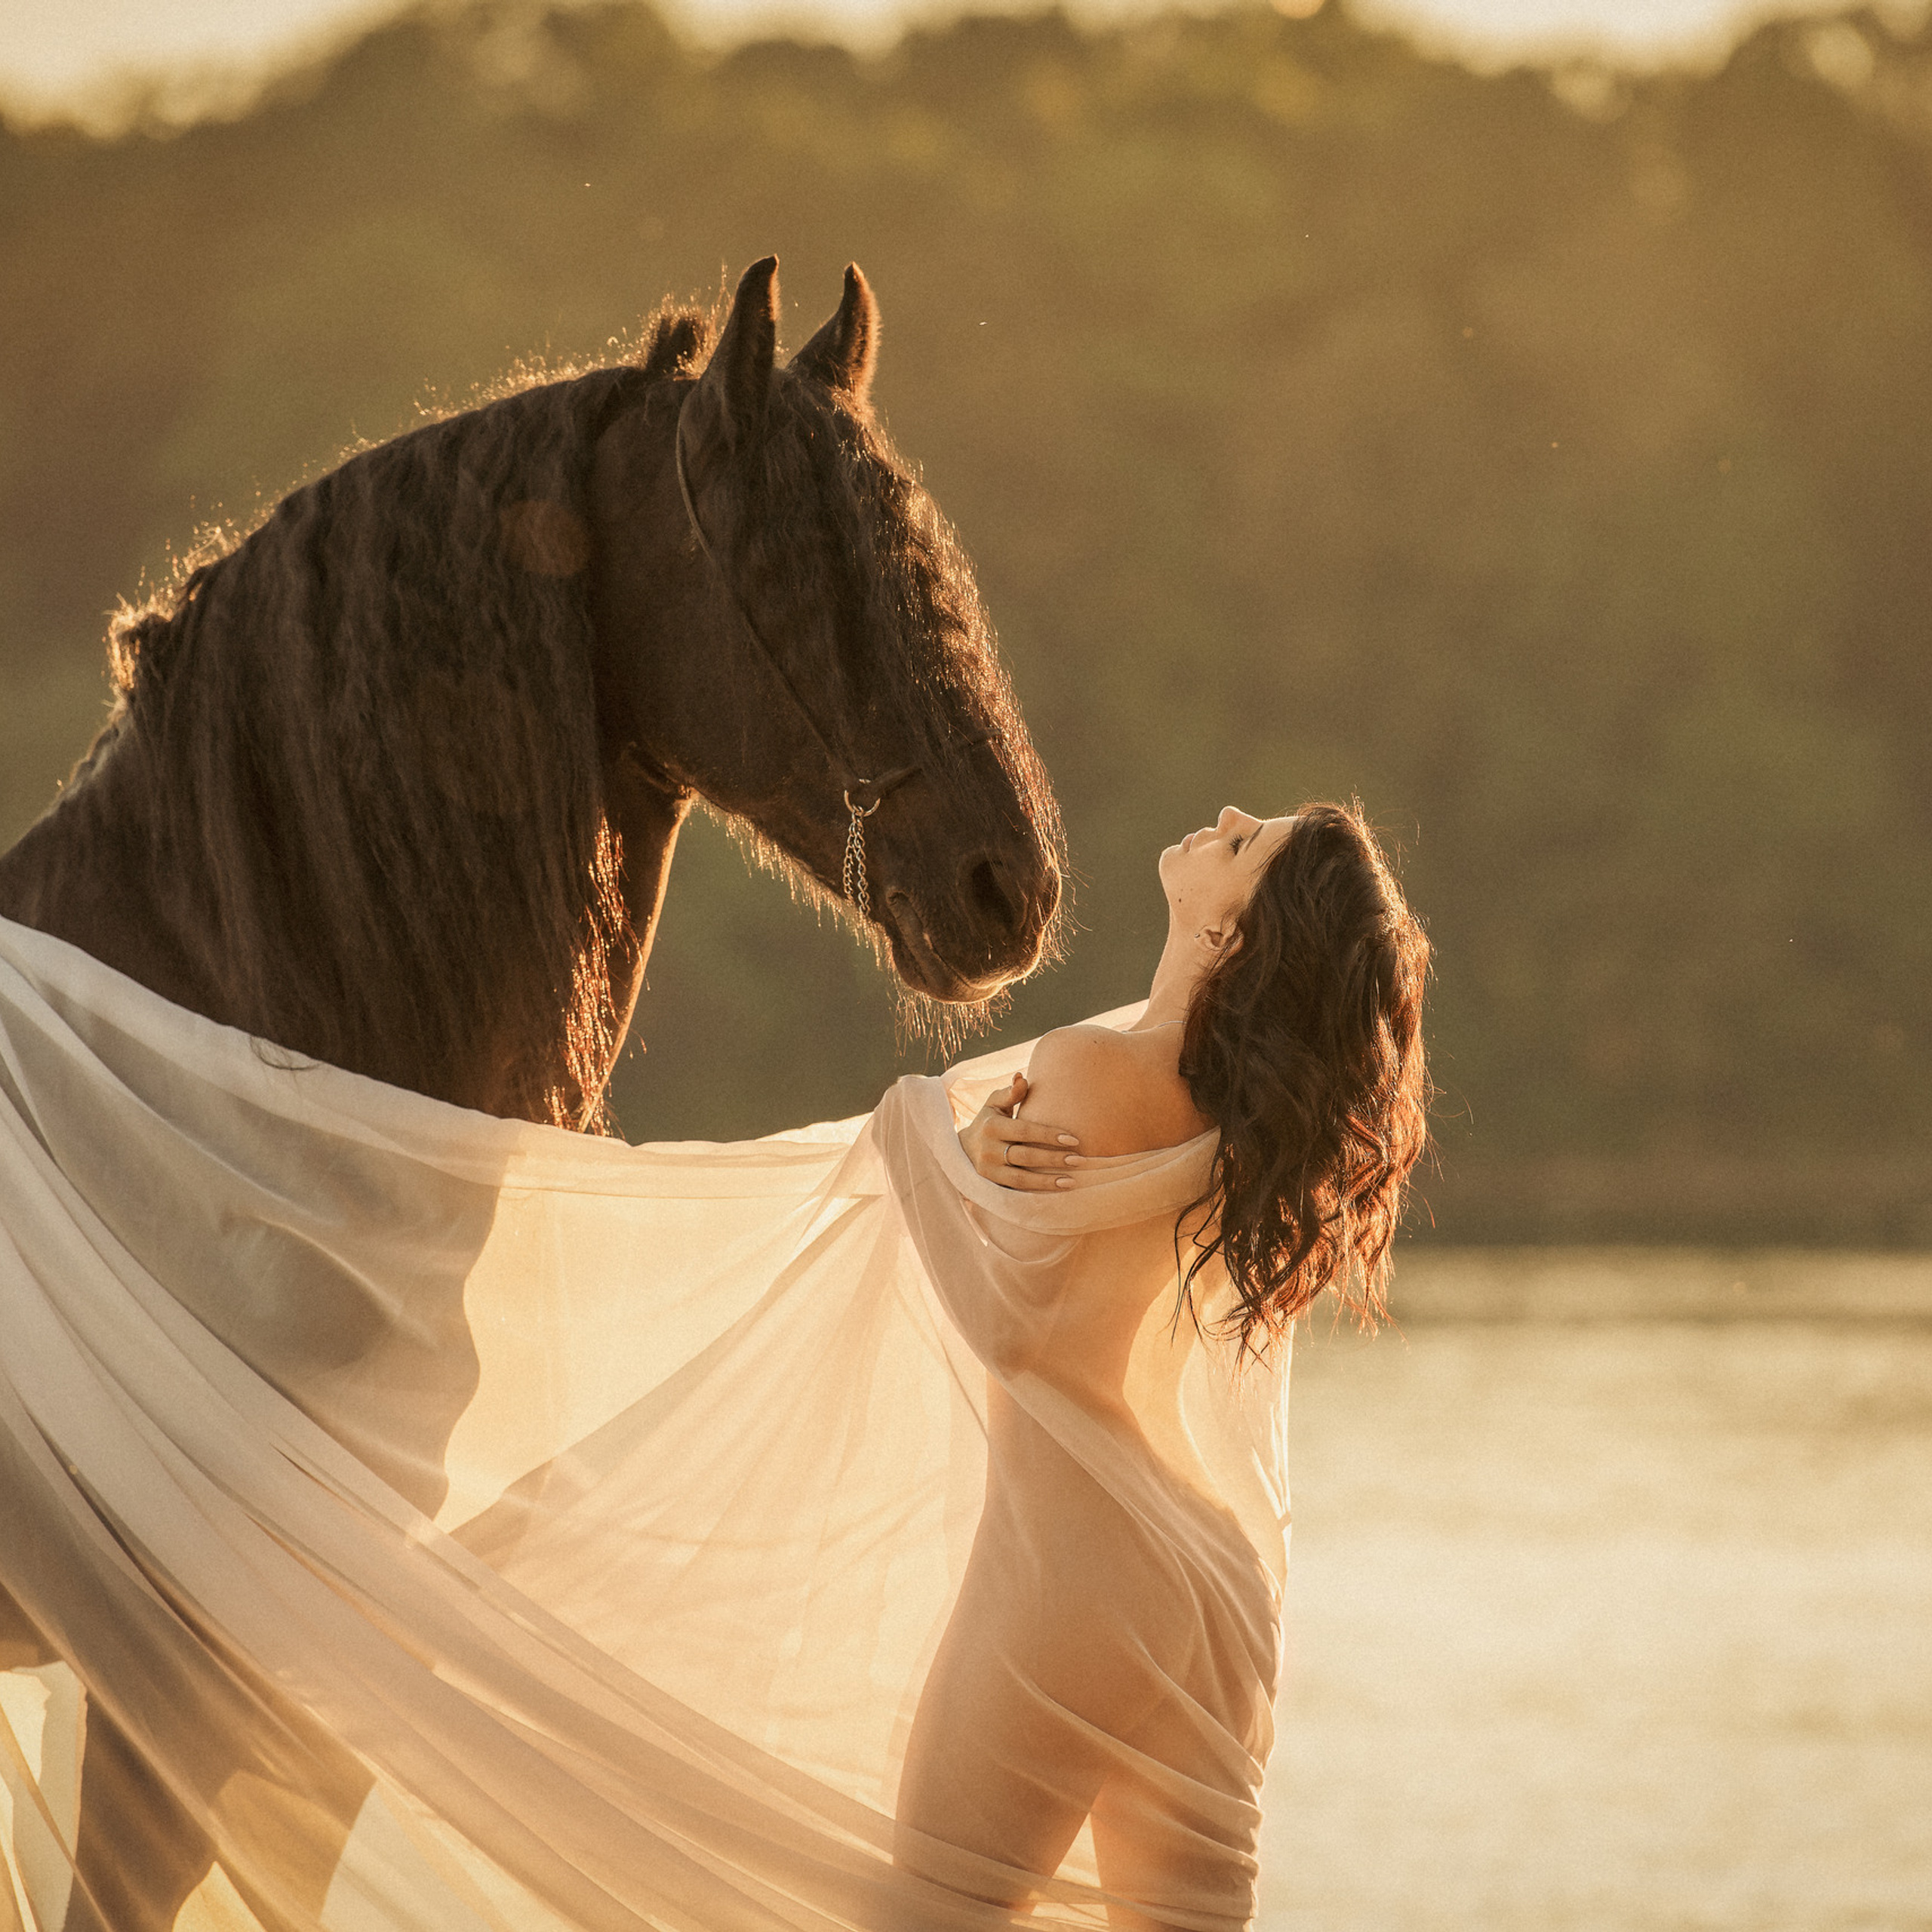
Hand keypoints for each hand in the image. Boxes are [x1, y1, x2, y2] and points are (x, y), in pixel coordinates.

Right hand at [958, 1074, 1081, 1190]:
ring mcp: (988, 1171)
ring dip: (1047, 1181)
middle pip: (1025, 1156)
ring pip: (1021, 1179)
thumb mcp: (994, 1104)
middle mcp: (988, 1150)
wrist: (962, 1150)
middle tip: (1079, 1160)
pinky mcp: (991, 1186)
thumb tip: (1021, 1077)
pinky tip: (1057, 1191)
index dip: (1049, 1135)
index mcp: (991, 1126)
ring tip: (1072, 1181)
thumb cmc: (988, 1121)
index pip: (1025, 1131)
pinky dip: (1037, 1192)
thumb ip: (1010, 1093)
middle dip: (1053, 1159)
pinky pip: (1016, 1191)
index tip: (1073, 1140)